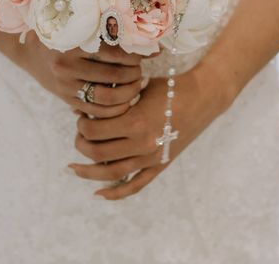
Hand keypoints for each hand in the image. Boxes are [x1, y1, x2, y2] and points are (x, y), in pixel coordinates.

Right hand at [20, 31, 148, 117]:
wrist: (31, 53)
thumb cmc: (64, 35)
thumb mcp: (84, 28)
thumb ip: (116, 35)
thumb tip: (157, 47)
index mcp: (73, 42)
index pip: (113, 52)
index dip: (134, 55)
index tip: (144, 55)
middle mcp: (66, 65)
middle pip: (113, 76)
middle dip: (134, 75)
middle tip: (140, 71)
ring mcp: (65, 85)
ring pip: (106, 98)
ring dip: (127, 93)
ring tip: (135, 85)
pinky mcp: (66, 99)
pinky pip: (96, 111)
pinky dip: (115, 109)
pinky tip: (124, 100)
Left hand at [68, 66, 230, 199]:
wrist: (204, 96)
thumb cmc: (169, 86)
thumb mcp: (138, 85)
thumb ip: (110, 97)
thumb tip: (77, 105)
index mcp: (135, 121)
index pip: (93, 131)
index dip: (81, 124)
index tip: (81, 117)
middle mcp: (142, 144)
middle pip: (97, 152)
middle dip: (81, 144)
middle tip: (79, 135)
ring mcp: (152, 158)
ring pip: (111, 173)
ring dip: (88, 172)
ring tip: (74, 168)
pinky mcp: (160, 165)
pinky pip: (135, 185)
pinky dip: (115, 193)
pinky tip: (98, 193)